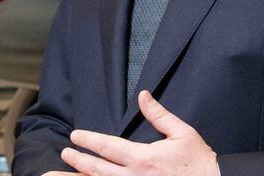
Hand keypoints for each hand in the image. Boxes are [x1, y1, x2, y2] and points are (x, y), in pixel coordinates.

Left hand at [59, 90, 218, 175]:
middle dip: (79, 161)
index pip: (108, 147)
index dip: (89, 140)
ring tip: (65, 172)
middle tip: (65, 154)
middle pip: (98, 169)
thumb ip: (159, 114)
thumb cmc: (198, 161)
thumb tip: (143, 95)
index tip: (75, 136)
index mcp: (143, 158)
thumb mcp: (181, 132)